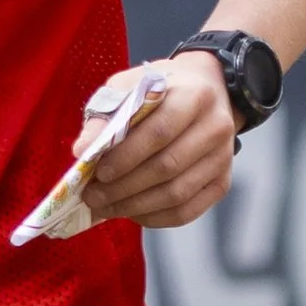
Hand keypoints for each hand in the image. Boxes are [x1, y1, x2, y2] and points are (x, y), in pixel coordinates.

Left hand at [77, 50, 240, 229]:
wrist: (206, 88)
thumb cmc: (159, 90)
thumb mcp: (129, 87)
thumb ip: (105, 115)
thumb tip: (82, 150)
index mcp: (193, 96)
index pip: (159, 132)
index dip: (126, 156)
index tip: (97, 172)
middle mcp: (216, 127)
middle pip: (167, 167)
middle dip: (124, 187)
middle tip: (93, 197)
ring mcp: (223, 157)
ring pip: (177, 193)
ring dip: (135, 206)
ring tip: (105, 207)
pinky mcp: (222, 182)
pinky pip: (187, 210)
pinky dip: (155, 218)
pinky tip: (131, 213)